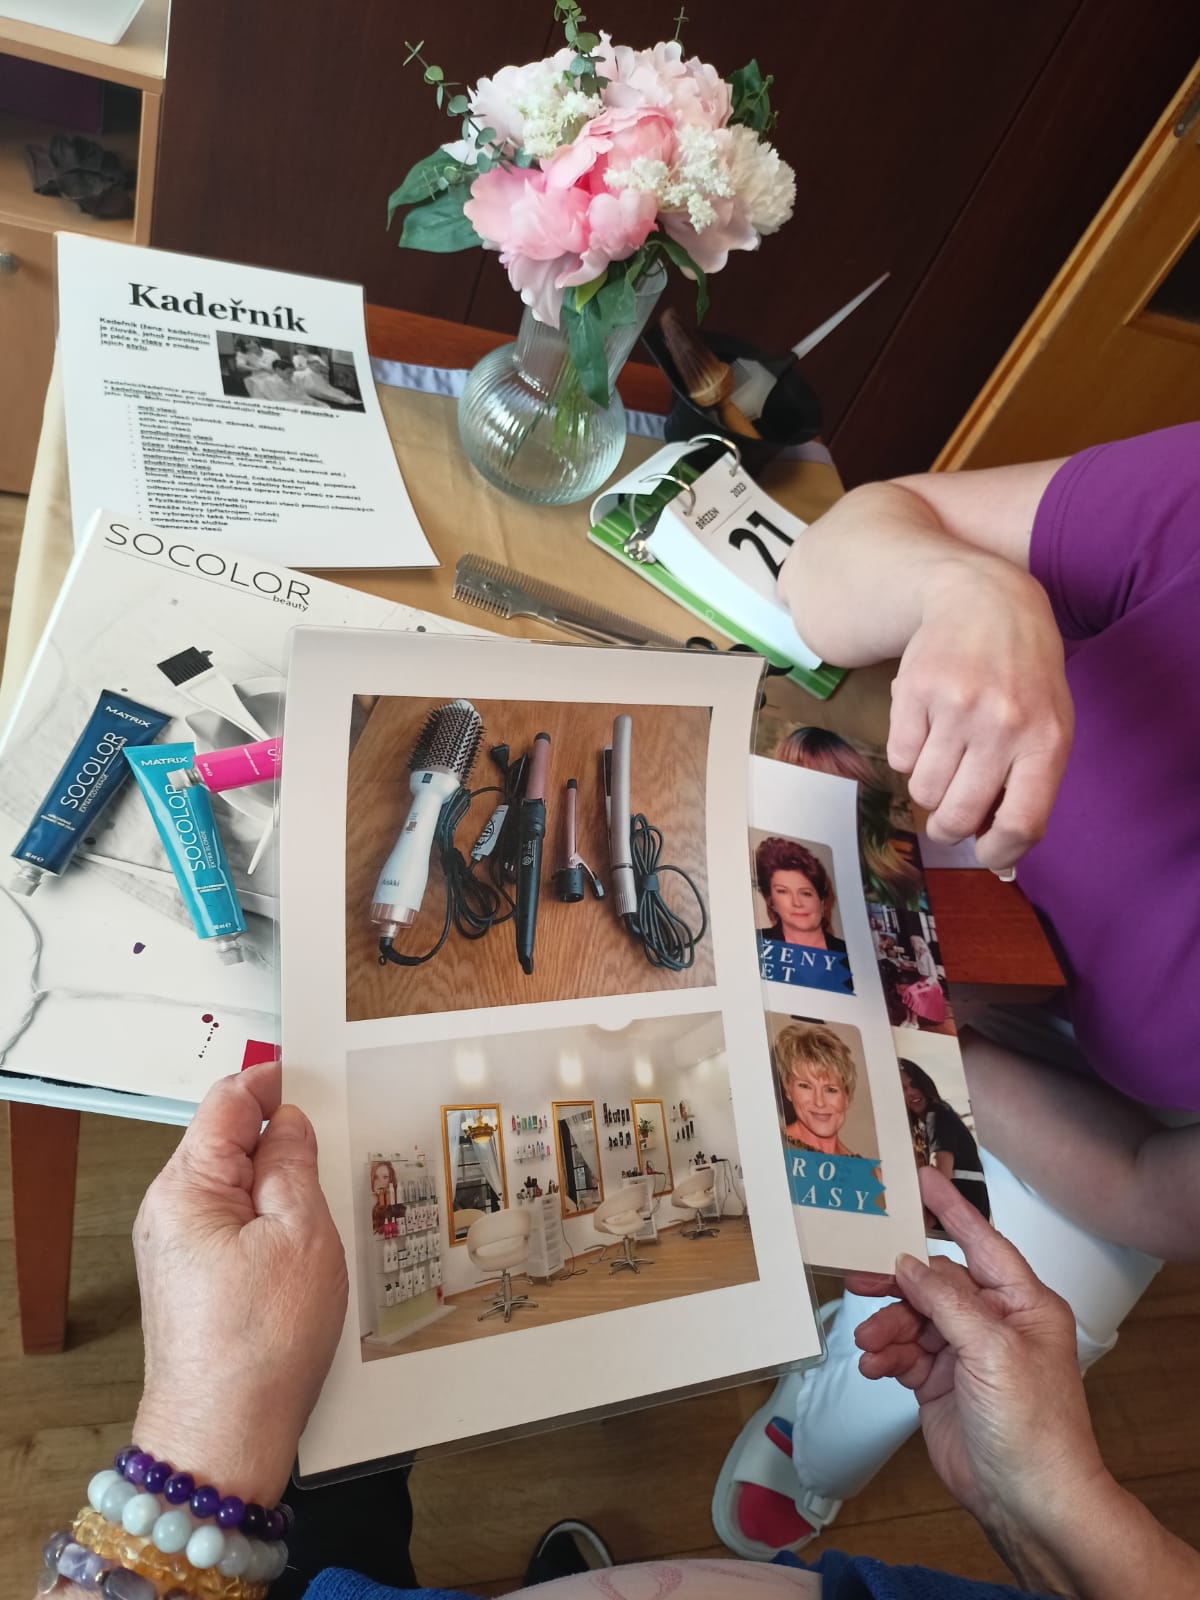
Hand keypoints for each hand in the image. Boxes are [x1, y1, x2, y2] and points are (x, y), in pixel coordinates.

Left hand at [132, 1062, 346, 1504]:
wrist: (224, 1436)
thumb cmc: (259, 1347)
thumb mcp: (302, 1235)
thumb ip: (294, 1164)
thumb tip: (288, 1122)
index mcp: (187, 1187)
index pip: (225, 1103)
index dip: (269, 1081)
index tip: (308, 1072)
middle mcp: (168, 1211)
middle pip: (225, 1141)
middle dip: (277, 1136)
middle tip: (332, 1142)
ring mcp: (175, 1247)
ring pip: (232, 1184)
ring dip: (276, 1182)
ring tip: (324, 1200)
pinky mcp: (190, 1278)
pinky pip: (231, 1223)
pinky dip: (267, 1218)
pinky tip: (302, 1243)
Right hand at [848, 1168, 1107, 1547]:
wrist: (1028, 1502)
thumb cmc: (1035, 1428)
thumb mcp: (992, 1351)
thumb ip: (947, 1300)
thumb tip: (910, 1263)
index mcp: (1022, 1303)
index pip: (981, 1241)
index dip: (950, 1209)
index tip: (919, 1178)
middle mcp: (995, 1321)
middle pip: (935, 1281)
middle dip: (898, 1280)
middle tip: (860, 1275)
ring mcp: (966, 1353)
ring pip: (913, 1317)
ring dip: (888, 1327)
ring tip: (870, 1345)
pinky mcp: (941, 1383)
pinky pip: (904, 1353)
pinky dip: (886, 1357)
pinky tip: (876, 1368)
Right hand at [887, 558, 1072, 869]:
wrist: (986, 599)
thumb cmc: (1022, 673)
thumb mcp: (1048, 722)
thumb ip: (1028, 782)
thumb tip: (992, 846)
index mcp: (1046, 741)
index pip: (1021, 824)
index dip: (998, 853)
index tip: (985, 853)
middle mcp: (1002, 726)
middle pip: (959, 815)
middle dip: (948, 828)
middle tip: (946, 820)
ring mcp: (956, 707)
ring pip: (923, 790)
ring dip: (928, 785)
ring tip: (943, 756)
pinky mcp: (915, 692)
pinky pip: (899, 756)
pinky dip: (908, 752)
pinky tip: (927, 724)